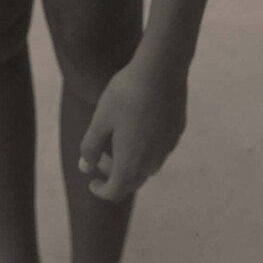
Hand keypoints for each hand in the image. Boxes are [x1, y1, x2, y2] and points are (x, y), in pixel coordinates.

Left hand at [78, 61, 187, 201]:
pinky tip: (139, 126)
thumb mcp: (100, 119)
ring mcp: (167, 148)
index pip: (115, 191)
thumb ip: (90, 147)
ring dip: (131, 163)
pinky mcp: (177, 132)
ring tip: (119, 141)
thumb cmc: (125, 94)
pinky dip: (145, 149)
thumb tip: (85, 167)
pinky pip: (159, 151)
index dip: (101, 190)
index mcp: (130, 163)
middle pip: (133, 182)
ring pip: (148, 167)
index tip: (93, 181)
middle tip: (102, 157)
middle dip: (115, 176)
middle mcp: (152, 161)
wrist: (161, 71)